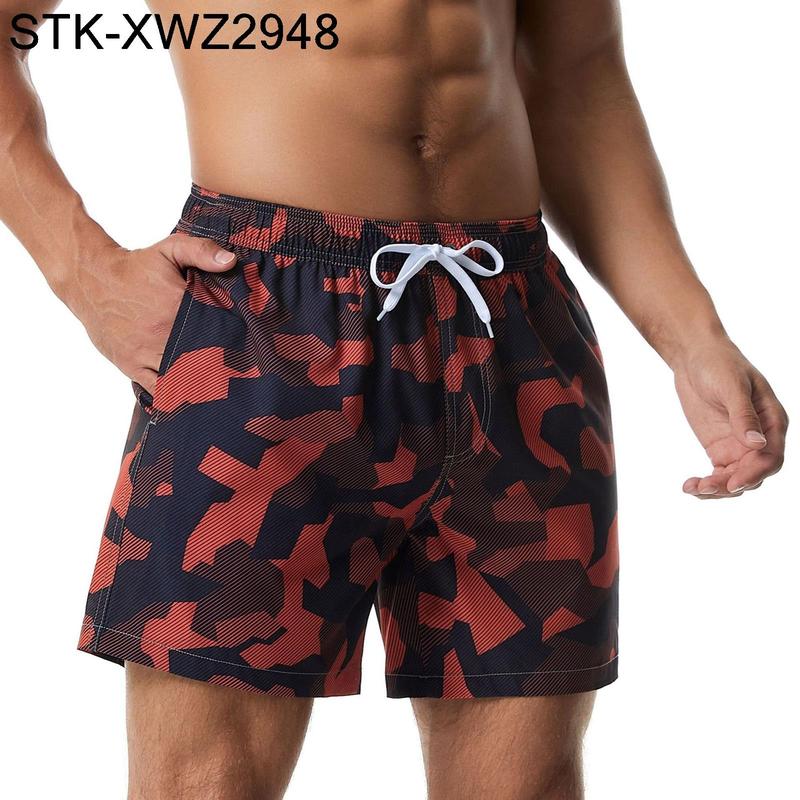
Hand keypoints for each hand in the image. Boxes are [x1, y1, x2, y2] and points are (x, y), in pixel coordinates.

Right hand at [62, 234, 235, 393]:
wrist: (90, 279)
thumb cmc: (135, 266)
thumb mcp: (169, 249)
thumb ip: (201, 251)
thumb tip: (230, 261)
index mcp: (177, 307)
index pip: (216, 331)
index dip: (233, 342)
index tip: (246, 349)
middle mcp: (163, 334)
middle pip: (202, 358)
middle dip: (221, 366)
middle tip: (238, 374)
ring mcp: (146, 353)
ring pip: (183, 377)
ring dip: (201, 383)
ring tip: (222, 390)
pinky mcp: (132, 365)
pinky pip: (158, 388)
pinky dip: (175, 395)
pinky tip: (191, 398)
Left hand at [673, 337, 787, 498]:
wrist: (695, 356)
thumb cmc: (719, 363)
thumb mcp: (731, 385)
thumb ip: (743, 414)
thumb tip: (757, 444)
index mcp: (772, 422)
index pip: (771, 458)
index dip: (755, 474)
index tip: (733, 483)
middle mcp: (760, 438)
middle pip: (753, 474)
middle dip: (731, 485)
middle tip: (704, 486)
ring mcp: (739, 445)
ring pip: (736, 479)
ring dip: (717, 489)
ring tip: (693, 488)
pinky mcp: (720, 448)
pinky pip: (719, 474)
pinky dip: (707, 483)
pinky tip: (690, 486)